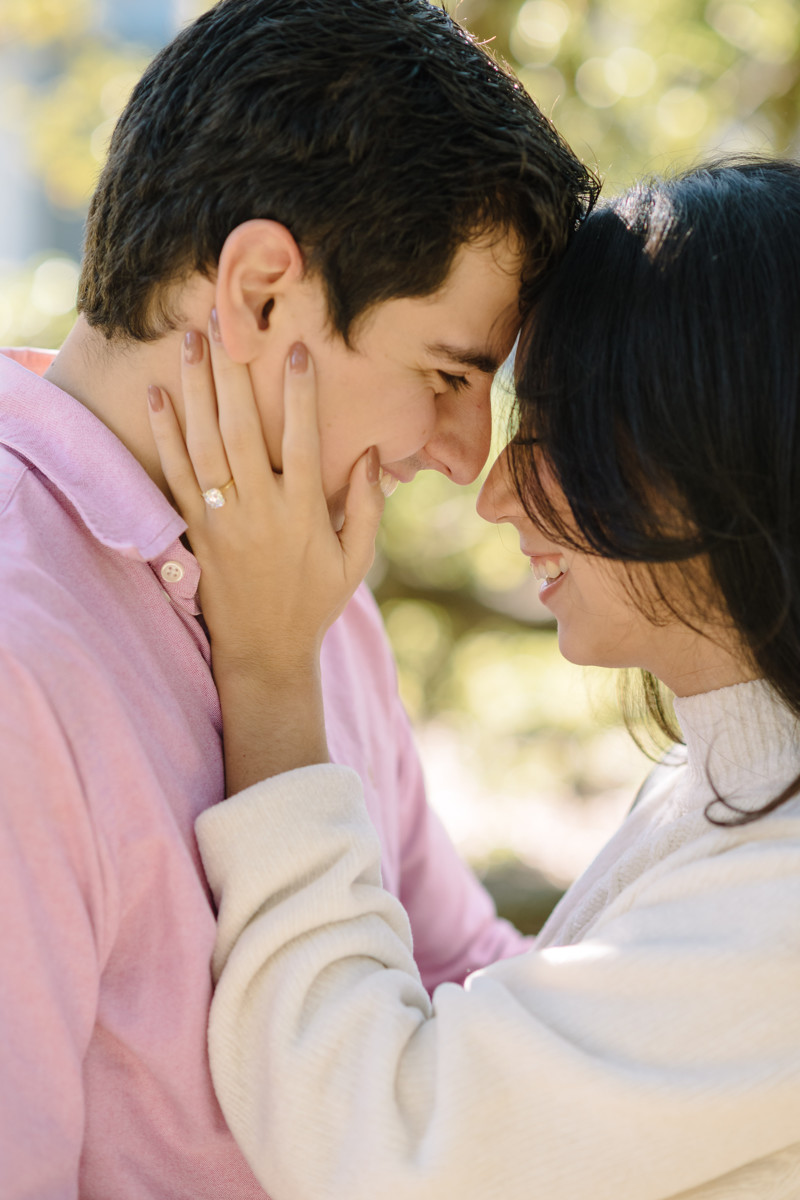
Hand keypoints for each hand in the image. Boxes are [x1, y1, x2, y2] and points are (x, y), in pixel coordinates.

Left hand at [146, 313, 384, 792]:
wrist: (265, 652)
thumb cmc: (314, 603)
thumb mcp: (357, 561)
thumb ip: (368, 507)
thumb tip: (374, 455)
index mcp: (305, 513)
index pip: (302, 440)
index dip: (300, 393)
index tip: (296, 348)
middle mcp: (261, 510)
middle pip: (243, 429)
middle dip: (233, 372)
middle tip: (224, 321)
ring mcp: (223, 520)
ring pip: (205, 444)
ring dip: (195, 390)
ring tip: (190, 341)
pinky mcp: (196, 532)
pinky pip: (176, 476)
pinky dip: (165, 435)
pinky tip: (157, 397)